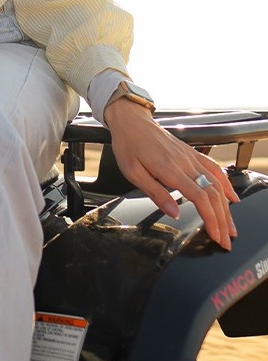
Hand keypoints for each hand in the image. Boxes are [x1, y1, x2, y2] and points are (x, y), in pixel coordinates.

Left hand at [104, 97, 239, 249]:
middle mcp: (185, 163)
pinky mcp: (191, 153)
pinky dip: (226, 184)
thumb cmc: (128, 145)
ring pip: (217, 184)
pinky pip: (214, 168)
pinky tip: (231, 197)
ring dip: (226, 207)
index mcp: (170, 169)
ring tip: (230, 226)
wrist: (131, 120)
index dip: (211, 219)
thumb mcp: (132, 172)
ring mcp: (190, 157)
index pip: (200, 198)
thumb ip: (155, 192)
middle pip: (213, 194)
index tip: (216, 236)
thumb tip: (173, 212)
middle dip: (222, 220)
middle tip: (226, 239)